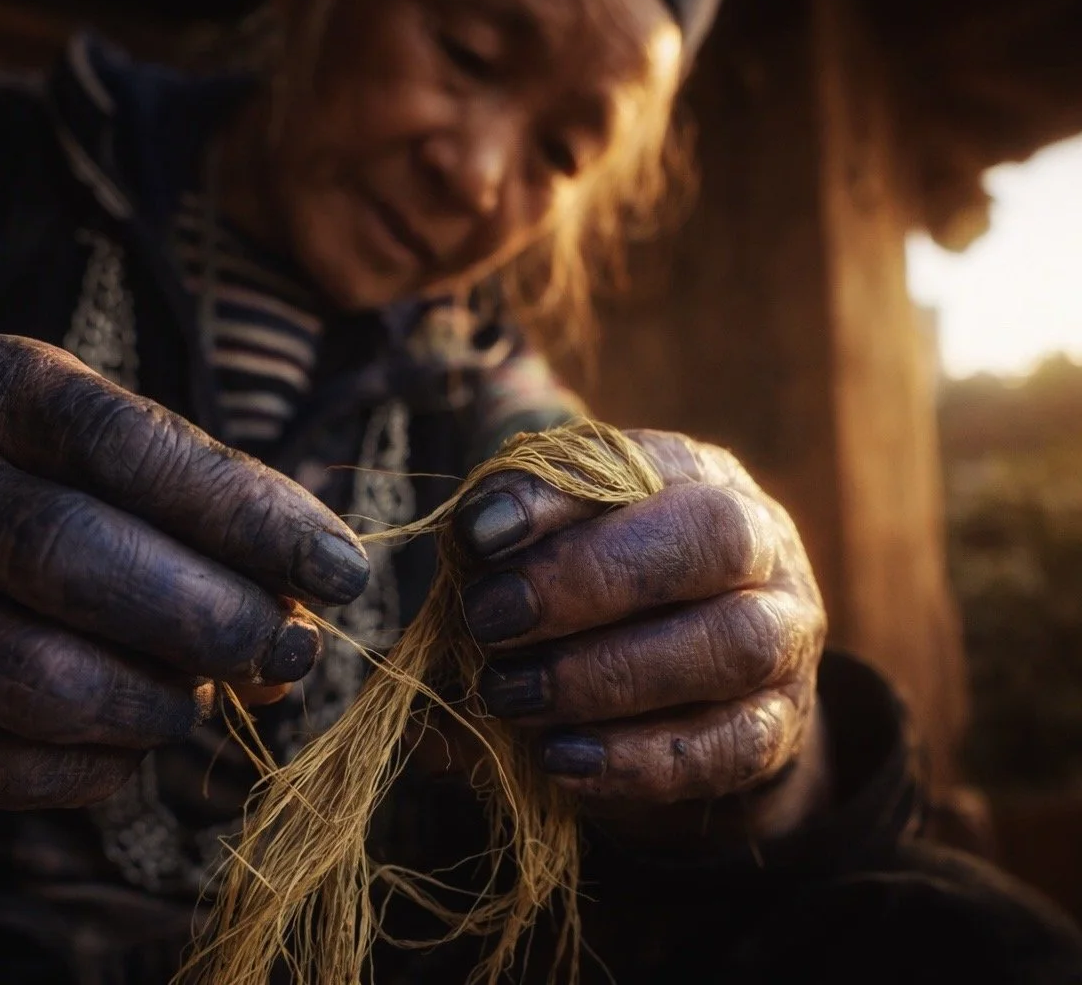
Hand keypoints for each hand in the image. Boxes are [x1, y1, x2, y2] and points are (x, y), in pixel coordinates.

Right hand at [0, 334, 368, 808]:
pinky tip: (128, 743)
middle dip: (205, 620)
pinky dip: (89, 772)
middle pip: (66, 557)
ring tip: (196, 698)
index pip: (125, 442)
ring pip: (26, 677)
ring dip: (149, 707)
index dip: (244, 515)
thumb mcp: (121, 469)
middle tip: (284, 652)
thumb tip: (305, 617)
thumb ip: (216, 524)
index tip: (341, 574)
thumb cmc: (46, 495)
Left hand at [458, 430, 826, 825]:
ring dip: (608, 674)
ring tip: (511, 696)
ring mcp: (784, 637)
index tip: (478, 533)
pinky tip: (561, 761)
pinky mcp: (781, 728)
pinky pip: (731, 746)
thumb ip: (499, 564)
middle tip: (491, 619)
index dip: (556, 495)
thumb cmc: (594, 610)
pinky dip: (639, 759)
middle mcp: (759, 543)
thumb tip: (440, 589)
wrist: (687, 705)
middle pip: (711, 538)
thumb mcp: (543, 564)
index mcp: (692, 477)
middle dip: (591, 579)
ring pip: (731, 643)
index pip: (640, 464)